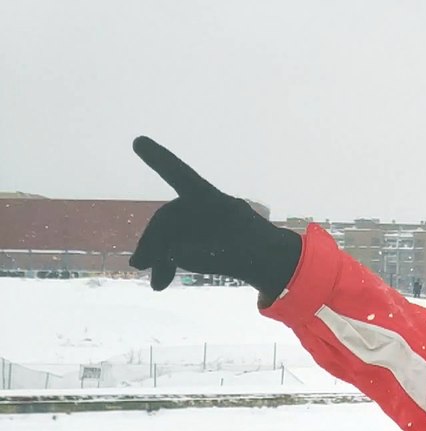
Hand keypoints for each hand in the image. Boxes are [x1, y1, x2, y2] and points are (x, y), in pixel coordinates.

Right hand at [129, 137, 300, 295]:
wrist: (277, 268)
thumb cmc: (262, 255)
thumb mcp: (234, 258)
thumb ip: (201, 255)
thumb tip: (173, 254)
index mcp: (216, 202)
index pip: (183, 177)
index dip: (161, 160)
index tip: (139, 142)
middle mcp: (206, 208)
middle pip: (170, 217)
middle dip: (153, 242)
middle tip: (140, 266)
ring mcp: (203, 223)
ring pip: (172, 235)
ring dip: (160, 258)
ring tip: (157, 285)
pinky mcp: (202, 238)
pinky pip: (178, 245)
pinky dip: (170, 262)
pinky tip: (163, 279)